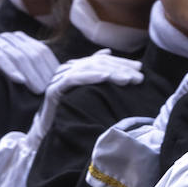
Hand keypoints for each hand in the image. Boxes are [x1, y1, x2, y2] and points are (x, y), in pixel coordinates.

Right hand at [0, 32, 59, 93]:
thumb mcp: (13, 70)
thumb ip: (29, 69)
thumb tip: (52, 77)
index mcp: (20, 40)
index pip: (42, 51)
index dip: (51, 66)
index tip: (56, 82)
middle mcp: (9, 38)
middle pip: (32, 53)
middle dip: (42, 72)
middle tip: (48, 90)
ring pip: (18, 55)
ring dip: (30, 73)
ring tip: (37, 89)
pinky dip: (10, 69)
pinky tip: (19, 80)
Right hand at [26, 50, 143, 143]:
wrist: (46, 133)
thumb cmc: (70, 115)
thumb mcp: (88, 94)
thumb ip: (96, 75)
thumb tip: (108, 53)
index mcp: (76, 68)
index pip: (102, 60)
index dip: (122, 62)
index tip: (140, 68)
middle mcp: (67, 70)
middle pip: (98, 63)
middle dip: (120, 68)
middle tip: (139, 76)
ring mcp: (59, 78)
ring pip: (88, 69)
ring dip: (111, 72)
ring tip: (128, 79)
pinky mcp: (54, 89)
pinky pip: (73, 79)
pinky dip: (90, 76)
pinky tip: (105, 77)